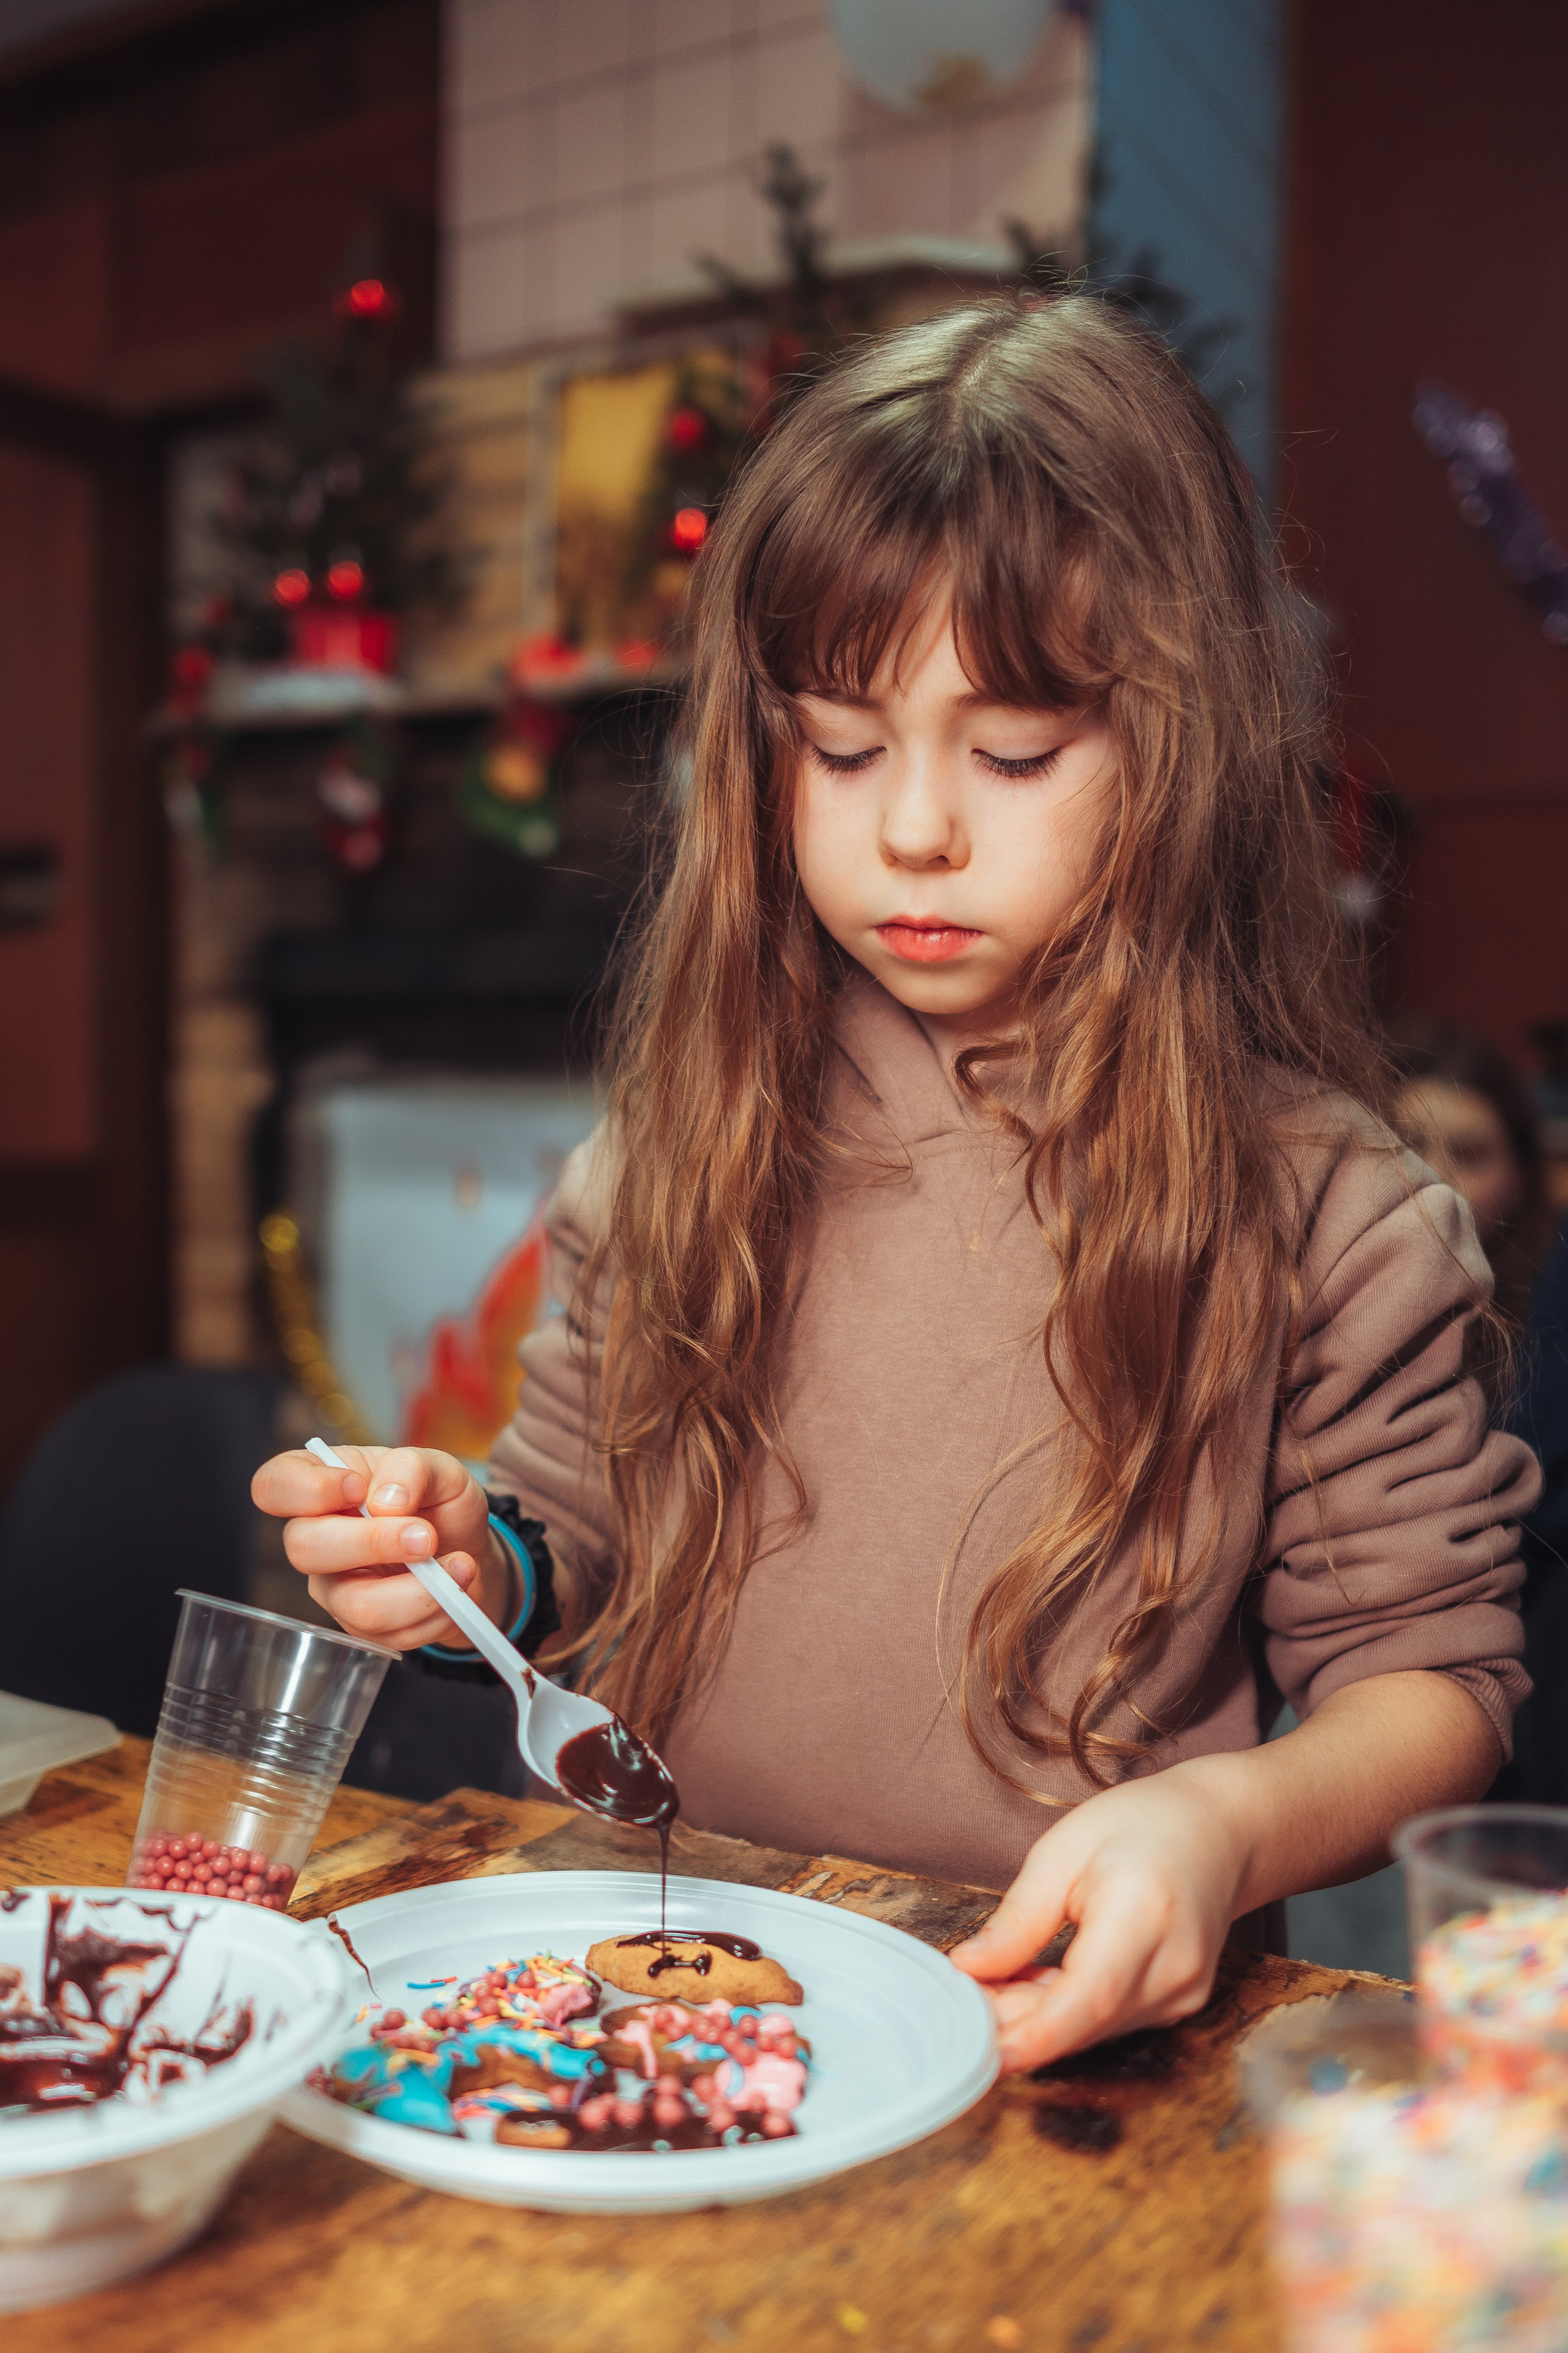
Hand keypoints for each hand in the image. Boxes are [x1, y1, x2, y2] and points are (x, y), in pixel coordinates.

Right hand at [250, 1444, 509, 1652]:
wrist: (467, 1547)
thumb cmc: (437, 1500)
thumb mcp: (438, 1467)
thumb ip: (411, 1468)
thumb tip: (387, 1501)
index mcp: (320, 1485)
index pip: (273, 1485)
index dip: (307, 1489)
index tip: (359, 1488)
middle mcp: (314, 1538)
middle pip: (304, 1548)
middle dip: (374, 1542)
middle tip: (426, 1536)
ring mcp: (334, 1587)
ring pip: (355, 1604)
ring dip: (418, 1590)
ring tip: (459, 1566)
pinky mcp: (363, 1627)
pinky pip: (392, 1634)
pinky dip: (437, 1610)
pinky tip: (456, 1587)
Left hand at [947, 1765, 1248, 2072]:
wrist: (1218, 1831)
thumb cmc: (1140, 1825)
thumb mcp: (1061, 1852)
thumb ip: (1018, 1919)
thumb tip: (969, 1970)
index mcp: (1145, 1913)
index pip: (1090, 1997)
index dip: (1035, 2034)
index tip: (984, 2052)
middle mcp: (1174, 1965)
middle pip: (1085, 2021)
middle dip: (1016, 2024)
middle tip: (962, 2002)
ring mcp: (1184, 1992)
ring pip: (1094, 2029)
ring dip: (1037, 2018)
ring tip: (994, 1982)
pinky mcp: (1180, 2003)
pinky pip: (1111, 2021)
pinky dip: (1067, 2011)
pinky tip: (1036, 1982)